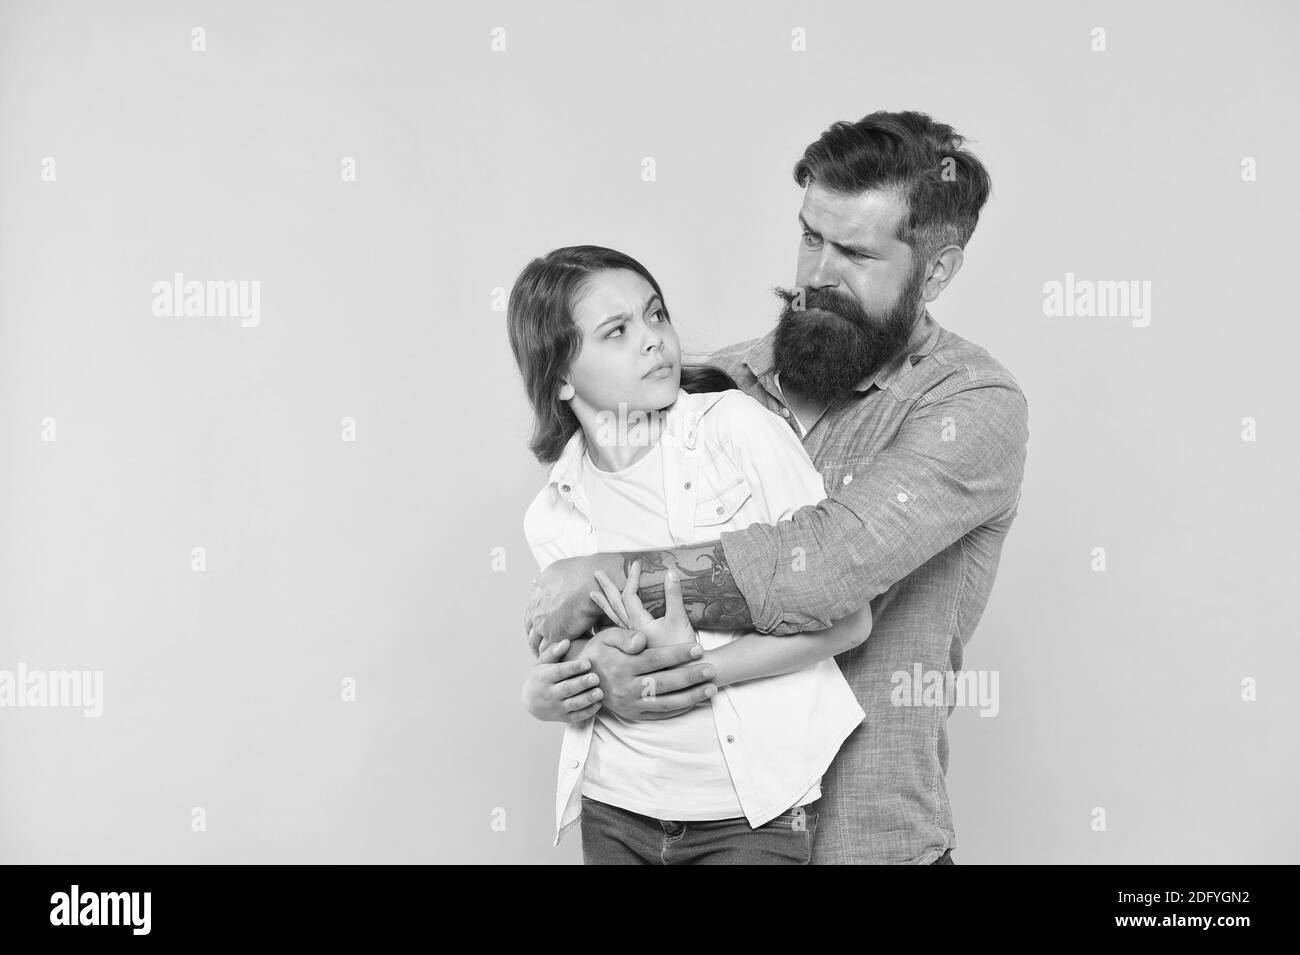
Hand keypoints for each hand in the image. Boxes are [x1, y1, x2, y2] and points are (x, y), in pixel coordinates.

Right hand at [520, 638, 604, 722]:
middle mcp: (550, 693)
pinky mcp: (563, 717)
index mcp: (545, 677)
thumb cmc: (540, 677)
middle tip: (596, 678)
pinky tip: (598, 704)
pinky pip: (576, 716)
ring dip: (587, 699)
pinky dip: (588, 712)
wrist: (530, 703)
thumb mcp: (541, 663)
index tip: (587, 663)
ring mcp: (557, 707)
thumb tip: (566, 641)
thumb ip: (553, 652)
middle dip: (582, 683)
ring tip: (600, 692)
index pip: (559, 672)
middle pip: (567, 688)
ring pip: (573, 704)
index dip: (573, 667)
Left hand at [524, 554, 618, 654]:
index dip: (535, 624)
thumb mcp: (555, 568)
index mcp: (536, 594)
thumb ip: (545, 577)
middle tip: (540, 648)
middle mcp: (535, 609)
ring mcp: (542, 623)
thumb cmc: (581, 572)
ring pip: (536, 643)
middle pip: (530, 630)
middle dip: (535, 640)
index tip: (539, 630)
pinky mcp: (553, 634)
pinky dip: (552, 656)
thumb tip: (535, 581)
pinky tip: (559, 661)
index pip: (530, 614)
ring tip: (550, 660)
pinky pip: (548, 651)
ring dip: (541, 651)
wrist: (590, 580)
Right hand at [578, 626, 716, 721]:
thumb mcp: (607, 636)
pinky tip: (695, 701)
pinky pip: (659, 715)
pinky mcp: (632, 715)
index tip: (698, 649)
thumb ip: (626, 636)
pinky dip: (678, 710)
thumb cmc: (600, 651)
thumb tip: (643, 641)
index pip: (655, 659)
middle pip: (664, 683)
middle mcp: (626, 688)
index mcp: (621, 666)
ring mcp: (630, 704)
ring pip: (665, 703)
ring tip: (711, 688)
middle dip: (690, 676)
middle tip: (711, 669)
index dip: (678, 654)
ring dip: (691, 697)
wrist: (579, 678)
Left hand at [589, 561, 695, 649]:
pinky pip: (618, 629)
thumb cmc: (681, 647)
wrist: (684, 673)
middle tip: (597, 574)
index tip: (635, 564)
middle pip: (615, 605)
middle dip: (607, 588)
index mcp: (639, 623)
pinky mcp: (637, 646)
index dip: (632, 578)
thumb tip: (670, 572)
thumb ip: (673, 595)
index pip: (629, 595)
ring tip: (593, 595)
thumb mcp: (679, 619)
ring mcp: (633, 640)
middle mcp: (632, 631)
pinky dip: (611, 619)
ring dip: (604, 604)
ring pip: (614, 618)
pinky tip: (608, 620)